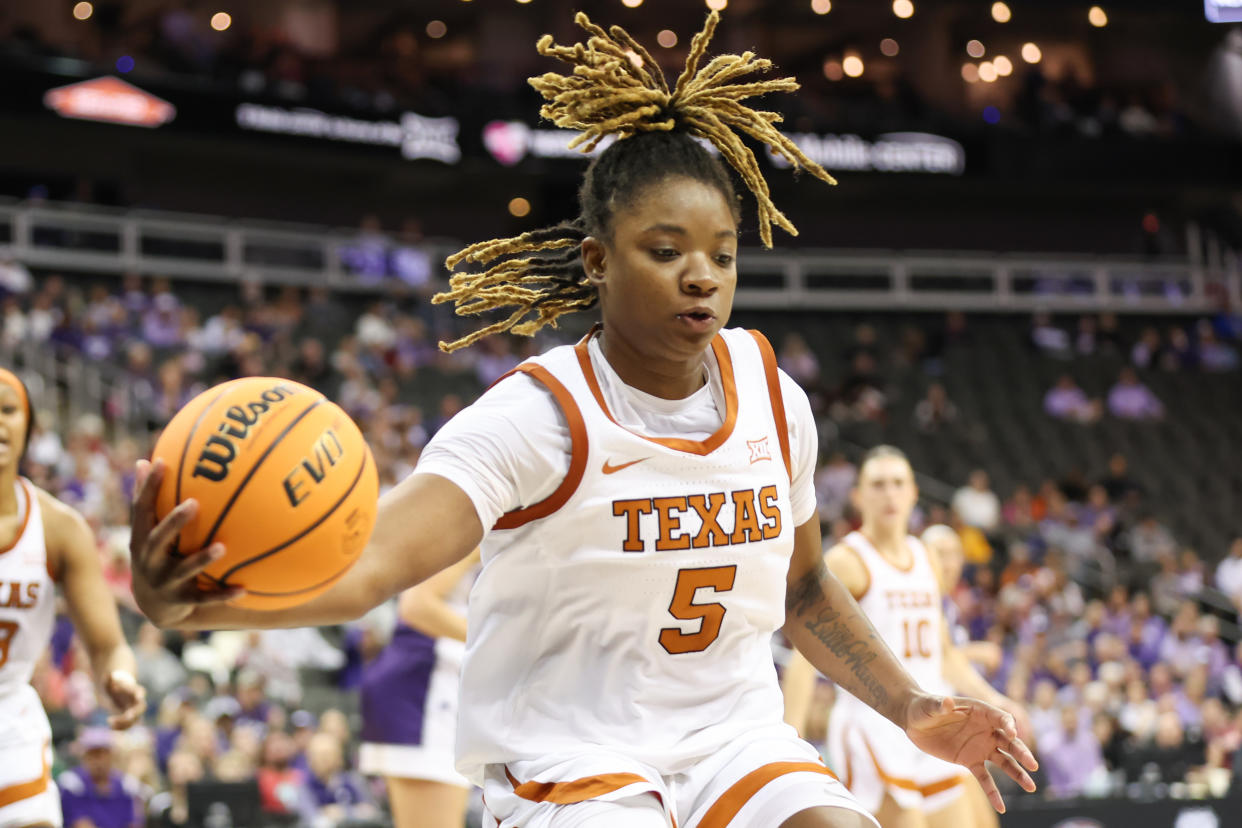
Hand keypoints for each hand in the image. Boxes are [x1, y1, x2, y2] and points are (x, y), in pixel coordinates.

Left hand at [103, 670, 145, 728]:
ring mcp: (134, 711)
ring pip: (134, 720)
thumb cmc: (113, 683)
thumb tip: (111, 676)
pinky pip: (127, 725)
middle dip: (135, 713)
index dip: (140, 694)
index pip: (139, 692)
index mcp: (135, 690)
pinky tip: (110, 725)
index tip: (139, 696)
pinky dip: (120, 727)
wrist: (117, 691)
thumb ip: (110, 679)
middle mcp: (137, 702)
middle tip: (127, 716)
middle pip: (140, 709)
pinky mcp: (128, 719)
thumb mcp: (110, 680)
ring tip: (109, 721)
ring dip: (124, 723)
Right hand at [129, 459, 242, 627]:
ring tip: (222, 547)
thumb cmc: (155, 554)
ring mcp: (165, 582)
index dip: (149, 486)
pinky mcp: (182, 600)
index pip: (142, 509)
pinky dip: (223, 594)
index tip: (161, 462)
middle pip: (159, 539)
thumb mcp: (146, 530)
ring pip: (184, 570)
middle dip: (174, 522)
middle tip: (194, 503)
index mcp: (141, 539)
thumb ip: (147, 499)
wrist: (153, 605)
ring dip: (202, 559)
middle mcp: (149, 560)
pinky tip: (244, 589)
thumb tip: (145, 460)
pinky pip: (205, 598)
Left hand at [903, 692, 1037, 813]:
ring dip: (1018, 773)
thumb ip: (941, 706)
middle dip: (1021, 752)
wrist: (914, 721)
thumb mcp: (930, 705)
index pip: (1001, 718)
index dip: (1008, 725)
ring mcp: (980, 746)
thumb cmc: (924, 707)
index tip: (1012, 734)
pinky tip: (1001, 808)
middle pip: (1009, 742)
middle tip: (1033, 765)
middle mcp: (986, 730)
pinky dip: (993, 793)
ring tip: (1031, 787)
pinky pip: (985, 778)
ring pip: (1004, 761)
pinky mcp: (970, 761)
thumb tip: (948, 702)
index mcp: (980, 712)